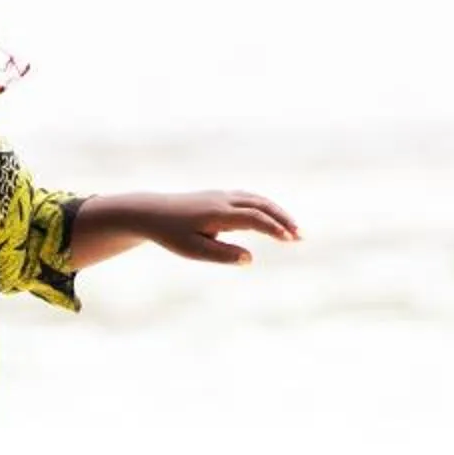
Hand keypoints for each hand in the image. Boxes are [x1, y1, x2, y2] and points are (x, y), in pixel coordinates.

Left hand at [118, 190, 300, 265]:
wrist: (152, 212)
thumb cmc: (171, 234)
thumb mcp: (193, 250)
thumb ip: (222, 255)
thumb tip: (250, 258)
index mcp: (218, 213)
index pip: (254, 218)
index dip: (274, 228)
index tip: (290, 240)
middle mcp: (223, 200)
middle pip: (262, 205)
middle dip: (284, 219)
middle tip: (302, 236)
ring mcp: (223, 195)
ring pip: (258, 199)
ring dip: (278, 212)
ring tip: (293, 230)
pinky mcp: (220, 196)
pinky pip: (250, 198)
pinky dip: (266, 207)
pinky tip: (273, 220)